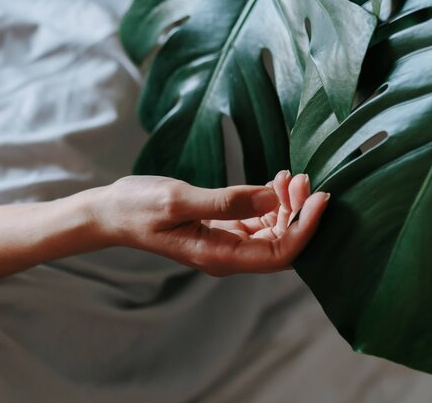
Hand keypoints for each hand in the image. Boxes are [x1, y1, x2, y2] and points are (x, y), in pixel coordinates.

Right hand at [88, 171, 328, 275]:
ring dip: (288, 204)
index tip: (320, 197)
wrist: (111, 212)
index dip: (306, 228)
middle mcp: (229, 255)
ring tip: (290, 175)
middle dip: (300, 212)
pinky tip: (275, 180)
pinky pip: (259, 220)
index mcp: (221, 256)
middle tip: (302, 177)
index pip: (280, 253)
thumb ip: (227, 201)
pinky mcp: (224, 228)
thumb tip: (272, 199)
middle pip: (283, 243)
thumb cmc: (138, 207)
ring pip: (274, 230)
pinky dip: (272, 201)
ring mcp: (227, 243)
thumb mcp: (179, 200)